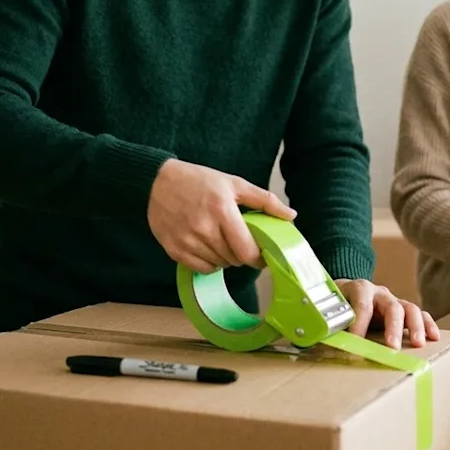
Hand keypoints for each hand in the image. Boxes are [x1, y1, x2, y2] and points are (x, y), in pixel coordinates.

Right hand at [148, 159, 295, 273]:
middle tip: (238, 241)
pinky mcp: (174, 250)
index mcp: (222, 211)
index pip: (247, 251)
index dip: (259, 258)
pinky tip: (207, 247)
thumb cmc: (199, 181)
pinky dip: (209, 263)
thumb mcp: (234, 183)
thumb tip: (291, 216)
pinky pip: (201, 269)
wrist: (157, 182)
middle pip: (234, 260)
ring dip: (225, 258)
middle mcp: (204, 228)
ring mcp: (187, 241)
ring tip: (221, 239)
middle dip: (242, 254)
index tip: (262, 255)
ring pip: (219, 265)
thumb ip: (265, 200)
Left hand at [335, 278, 440, 349]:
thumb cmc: (336, 305)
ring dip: (415, 327)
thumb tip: (320, 339)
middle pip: (391, 306)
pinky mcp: (403, 310)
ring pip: (410, 309)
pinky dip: (427, 324)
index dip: (360, 324)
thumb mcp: (329, 309)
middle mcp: (379, 293)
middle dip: (393, 327)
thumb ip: (328, 322)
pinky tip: (434, 337)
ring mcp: (393, 301)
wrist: (344, 292)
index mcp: (358, 289)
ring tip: (418, 344)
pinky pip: (420, 315)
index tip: (356, 342)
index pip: (362, 305)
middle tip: (393, 347)